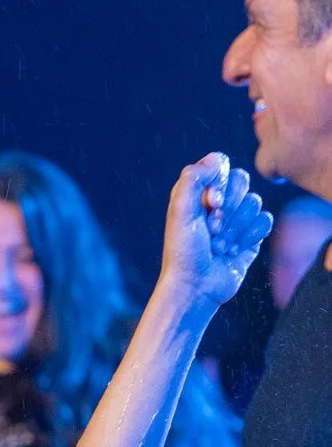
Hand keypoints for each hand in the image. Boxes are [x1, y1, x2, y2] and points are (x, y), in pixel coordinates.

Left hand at [159, 154, 270, 313]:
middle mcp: (217, 200)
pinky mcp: (251, 235)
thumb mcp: (180, 211)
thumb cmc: (184, 251)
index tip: (210, 203)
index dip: (220, 182)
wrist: (196, 287)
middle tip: (212, 229)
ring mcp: (236, 217)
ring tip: (219, 245)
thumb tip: (217, 159)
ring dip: (236, 228)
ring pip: (255, 202)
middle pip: (242, 179)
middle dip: (228, 208)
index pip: (221, 164)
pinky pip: (265, 220)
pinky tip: (233, 251)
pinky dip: (249, 237)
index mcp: (197, 190)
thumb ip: (194, 178)